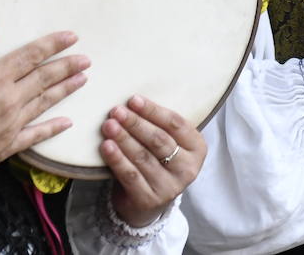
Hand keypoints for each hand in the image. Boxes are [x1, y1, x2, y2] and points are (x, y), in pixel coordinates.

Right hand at [0, 17, 88, 178]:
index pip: (32, 56)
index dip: (53, 45)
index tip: (73, 37)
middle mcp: (10, 100)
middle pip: (45, 78)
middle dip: (67, 67)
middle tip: (87, 60)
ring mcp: (11, 124)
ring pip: (45, 102)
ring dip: (66, 89)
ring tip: (84, 79)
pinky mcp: (6, 146)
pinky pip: (36, 136)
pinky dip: (53, 128)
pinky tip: (67, 123)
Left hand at [101, 95, 207, 227]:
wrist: (149, 203)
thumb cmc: (158, 163)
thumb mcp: (170, 145)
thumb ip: (161, 127)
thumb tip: (134, 102)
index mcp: (197, 148)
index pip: (176, 124)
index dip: (154, 111)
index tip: (133, 100)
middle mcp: (188, 168)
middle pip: (159, 140)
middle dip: (136, 123)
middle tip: (117, 111)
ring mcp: (170, 186)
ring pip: (143, 157)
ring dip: (124, 138)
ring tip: (109, 125)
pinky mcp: (149, 200)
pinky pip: (130, 175)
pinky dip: (117, 159)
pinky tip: (106, 146)